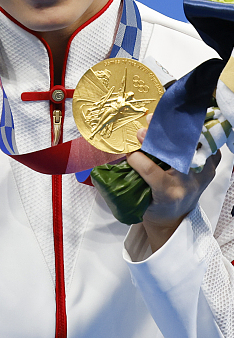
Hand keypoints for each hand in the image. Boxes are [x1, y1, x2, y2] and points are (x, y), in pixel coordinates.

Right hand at [127, 116, 218, 251]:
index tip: (129, 152)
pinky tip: (186, 130)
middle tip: (149, 120)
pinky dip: (198, 137)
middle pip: (176, 153)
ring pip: (193, 147)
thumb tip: (127, 148)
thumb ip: (134, 172)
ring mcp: (201, 177)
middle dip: (161, 135)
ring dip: (179, 131)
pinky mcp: (209, 171)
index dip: (137, 158)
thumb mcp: (138, 194)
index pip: (151, 171)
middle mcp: (187, 185)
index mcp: (167, 193)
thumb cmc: (153, 206)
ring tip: (166, 118)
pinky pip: (209, 149)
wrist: (174, 219)